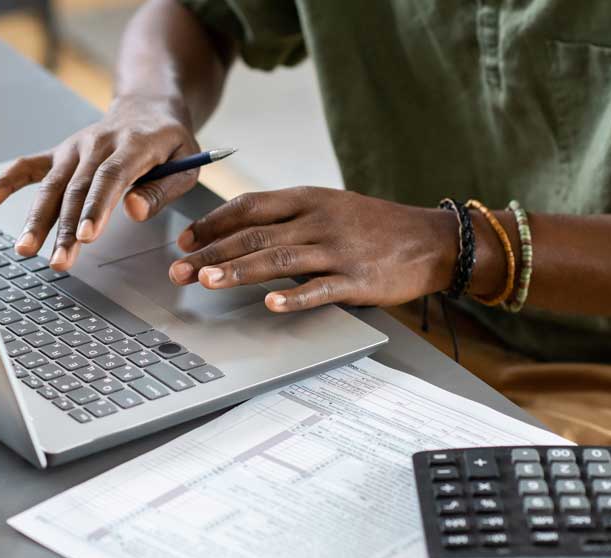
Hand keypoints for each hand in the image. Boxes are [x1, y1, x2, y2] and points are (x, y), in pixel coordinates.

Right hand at [0, 96, 200, 271]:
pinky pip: (29, 166)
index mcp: (133, 144)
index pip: (110, 178)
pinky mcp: (60, 153)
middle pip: (77, 189)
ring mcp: (75, 148)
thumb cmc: (169, 141)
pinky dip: (7, 181)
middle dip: (64, 228)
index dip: (95, 208)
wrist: (148, 106)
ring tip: (25, 249)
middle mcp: (98, 144)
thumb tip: (134, 211)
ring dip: (37, 219)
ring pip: (52, 186)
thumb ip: (163, 188)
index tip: (85, 237)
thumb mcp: (186, 162)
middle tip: (58, 261)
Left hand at [167, 187, 462, 311]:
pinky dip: (293, 297)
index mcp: (309, 199)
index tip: (185, 240)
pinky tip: (270, 305)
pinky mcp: (357, 279)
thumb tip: (239, 234)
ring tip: (207, 281)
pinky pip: (320, 289)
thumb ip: (289, 218)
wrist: (432, 239)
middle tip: (179, 270)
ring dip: (239, 271)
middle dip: (212, 253)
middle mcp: (318, 220)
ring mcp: (338, 250)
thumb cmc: (374, 226)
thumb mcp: (330, 207)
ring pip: (279, 260)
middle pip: (255, 236)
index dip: (213, 223)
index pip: (250, 206)